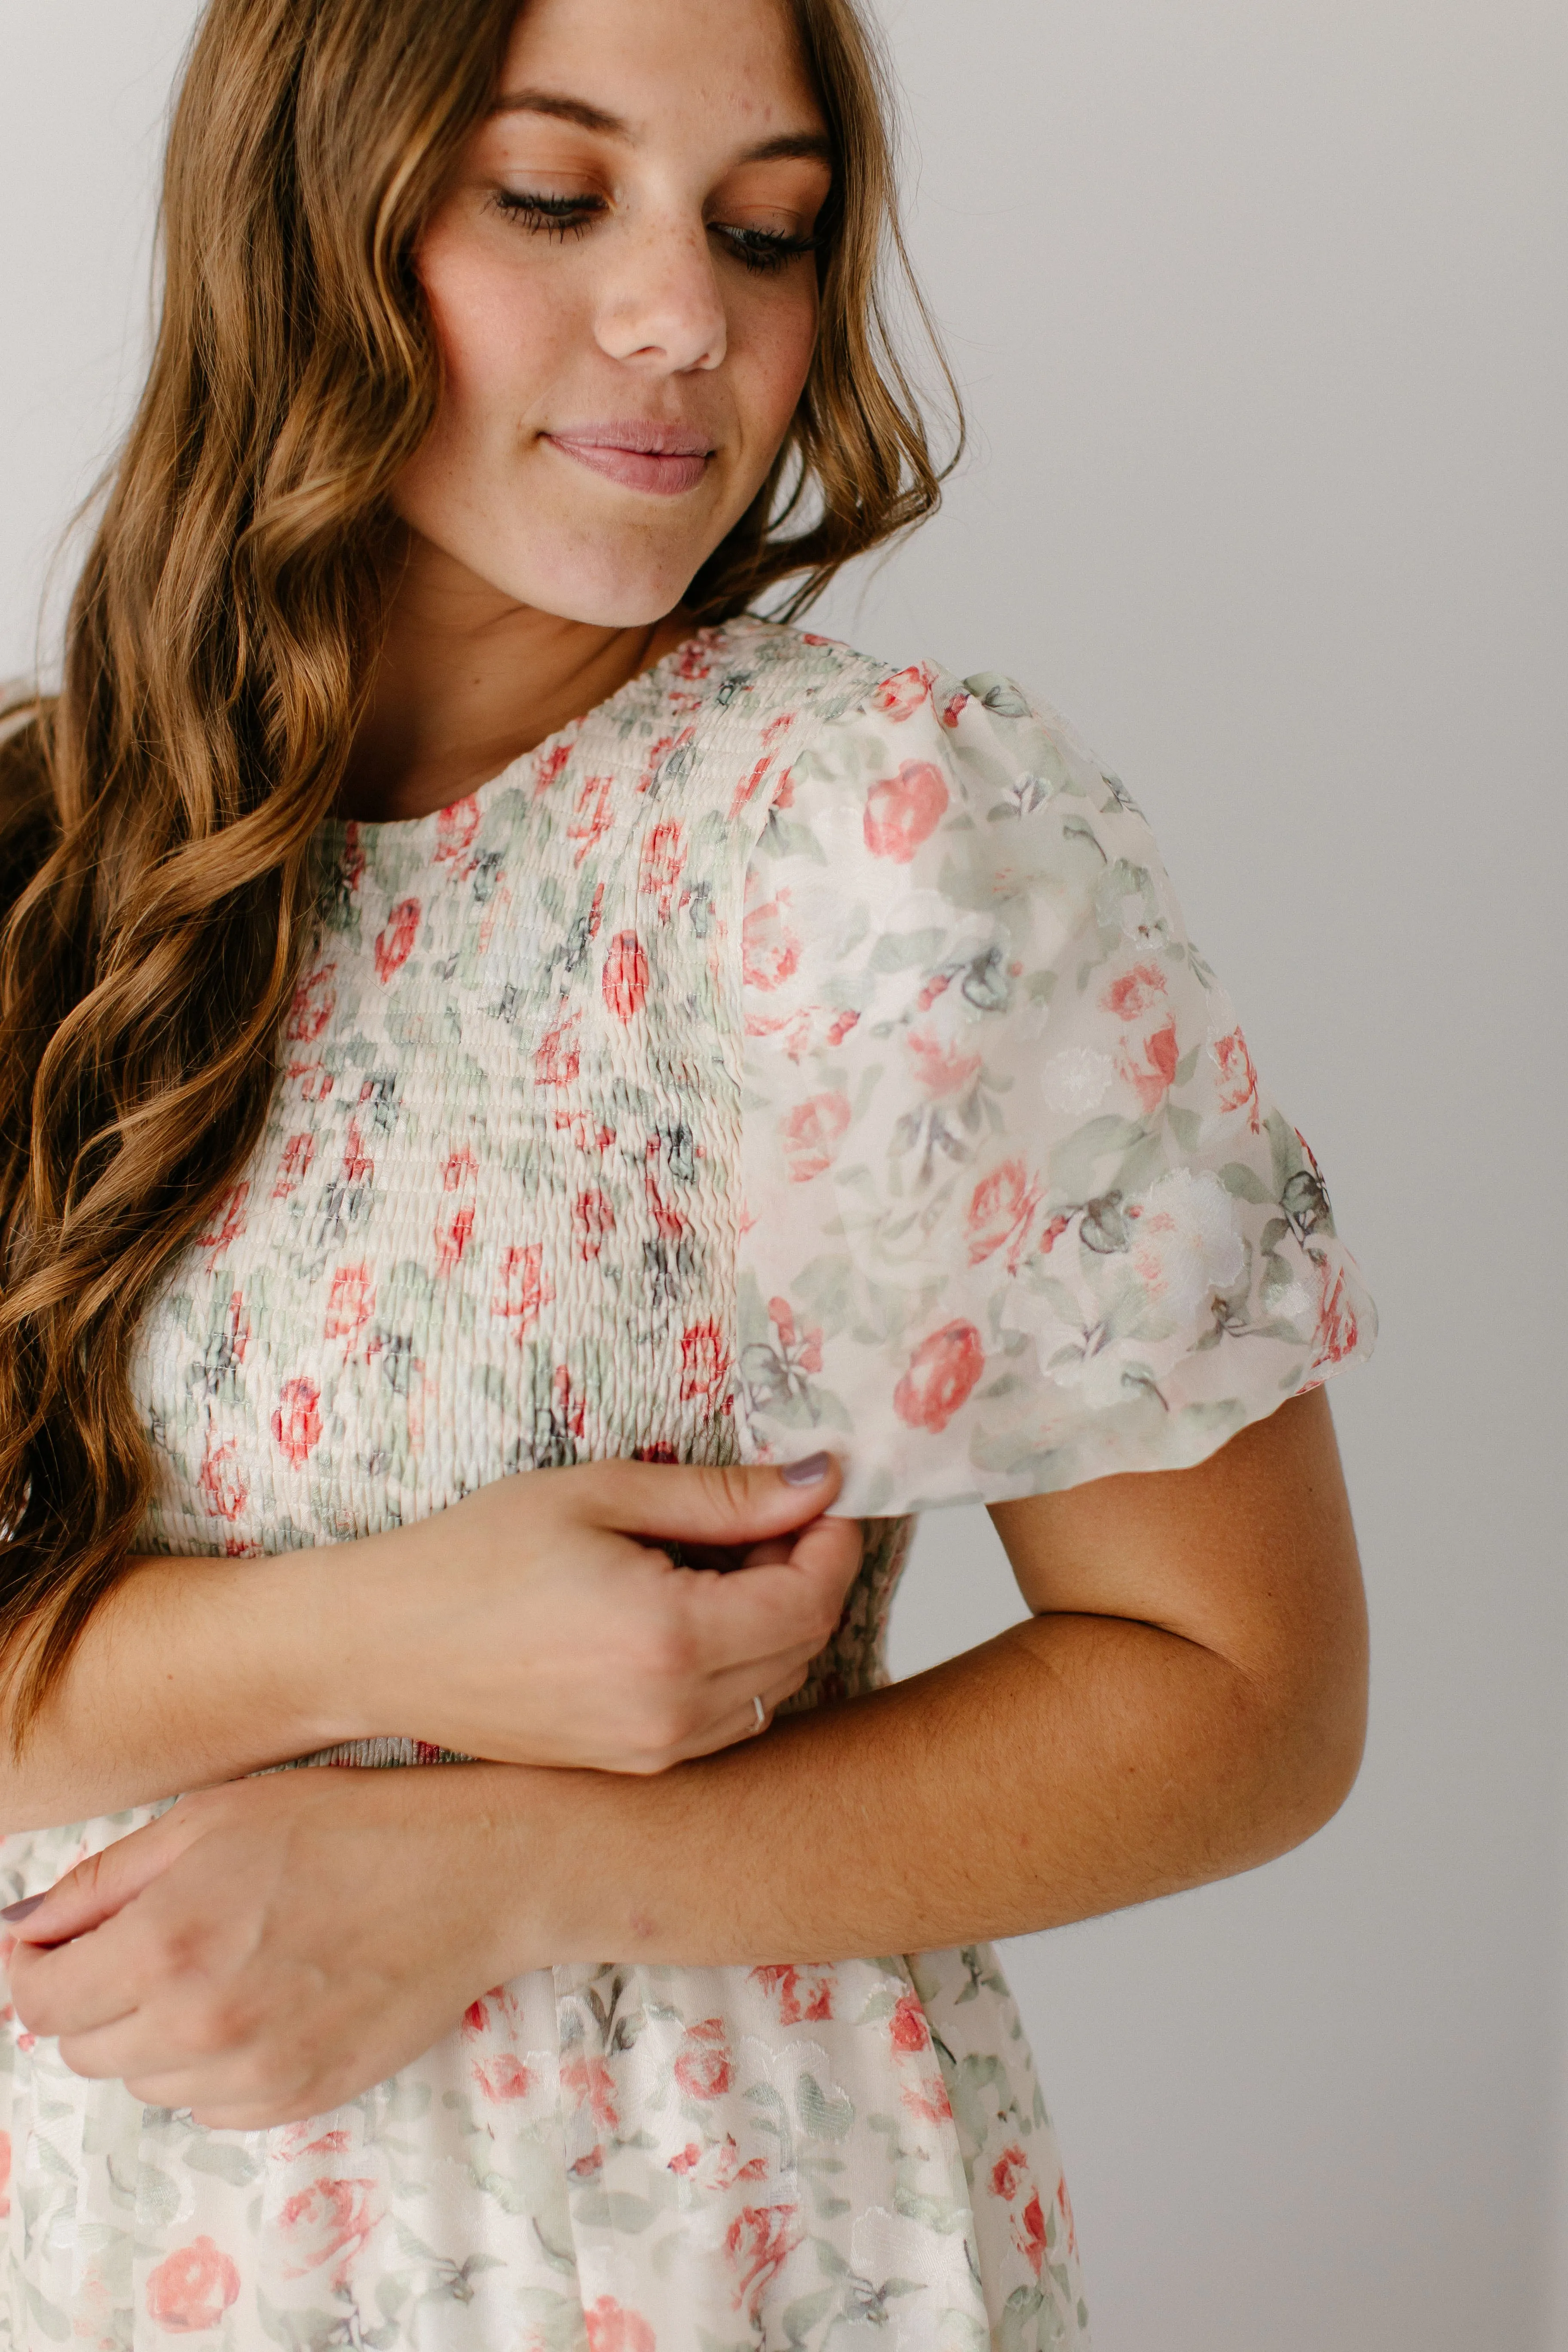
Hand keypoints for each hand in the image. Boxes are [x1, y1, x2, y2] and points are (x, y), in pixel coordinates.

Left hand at [6, 1765, 526, 2129]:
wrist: (469, 1875)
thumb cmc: (347, 1828)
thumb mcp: (213, 1818)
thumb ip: (104, 1880)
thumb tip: (23, 1930)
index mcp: (163, 1943)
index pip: (41, 2000)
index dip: (38, 1970)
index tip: (59, 1948)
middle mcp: (197, 2022)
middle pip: (85, 2050)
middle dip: (97, 2000)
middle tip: (151, 1944)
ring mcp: (250, 2072)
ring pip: (147, 2083)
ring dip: (158, 2035)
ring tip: (220, 1967)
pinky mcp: (298, 2100)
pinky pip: (211, 2108)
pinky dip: (215, 2067)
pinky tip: (261, 2003)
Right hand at [341, 1454, 861, 1772]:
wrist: (382, 1643)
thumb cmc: (473, 1557)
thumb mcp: (600, 1494)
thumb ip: (722, 1495)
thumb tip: (818, 1480)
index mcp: (668, 1639)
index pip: (811, 1598)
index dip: (832, 1540)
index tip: (817, 1495)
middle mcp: (670, 1713)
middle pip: (803, 1645)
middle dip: (807, 1574)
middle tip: (764, 1515)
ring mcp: (651, 1752)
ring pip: (772, 1687)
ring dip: (775, 1622)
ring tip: (717, 1560)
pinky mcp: (631, 1767)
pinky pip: (726, 1719)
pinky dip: (737, 1665)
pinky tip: (688, 1613)